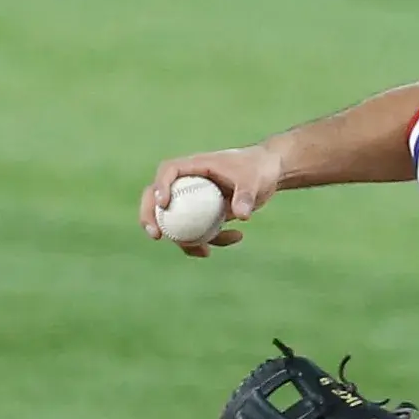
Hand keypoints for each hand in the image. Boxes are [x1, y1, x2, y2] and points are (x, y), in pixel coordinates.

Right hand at [139, 145, 282, 256]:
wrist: (268, 172)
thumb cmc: (258, 168)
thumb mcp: (254, 180)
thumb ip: (246, 196)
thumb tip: (242, 215)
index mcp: (194, 166)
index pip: (168, 171)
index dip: (160, 186)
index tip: (163, 204)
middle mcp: (189, 181)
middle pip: (157, 196)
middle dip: (150, 216)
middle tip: (156, 235)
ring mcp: (194, 198)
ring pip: (176, 220)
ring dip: (185, 240)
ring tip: (205, 252)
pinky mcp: (204, 212)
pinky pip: (198, 230)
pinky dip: (210, 240)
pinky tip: (236, 238)